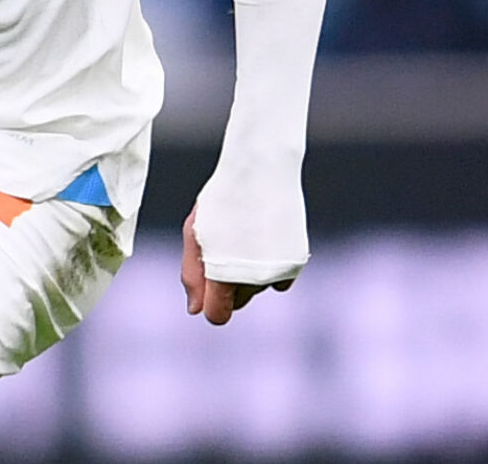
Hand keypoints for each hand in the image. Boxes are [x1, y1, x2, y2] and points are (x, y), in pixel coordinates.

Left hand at [180, 206, 293, 324]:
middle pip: (237, 302)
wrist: (261, 172)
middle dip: (227, 285)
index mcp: (223, 275)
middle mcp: (253, 281)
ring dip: (249, 274)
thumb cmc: (221, 201)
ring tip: (243, 236)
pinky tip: (263, 241)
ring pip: (258, 290)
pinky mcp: (295, 264)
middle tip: (223, 247)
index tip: (209, 286)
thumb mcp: (195, 233)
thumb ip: (193, 274)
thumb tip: (197, 311)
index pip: (217, 316)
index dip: (211, 304)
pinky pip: (279, 281)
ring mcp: (277, 273)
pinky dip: (270, 268)